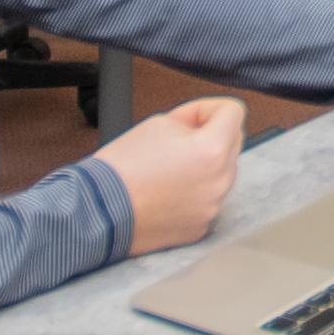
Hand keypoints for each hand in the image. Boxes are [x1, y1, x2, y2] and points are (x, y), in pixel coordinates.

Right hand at [100, 99, 247, 252]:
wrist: (99, 210)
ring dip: (203, 165)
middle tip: (175, 141)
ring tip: (168, 169)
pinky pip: (208, 199)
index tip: (188, 117)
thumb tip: (205, 127)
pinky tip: (167, 192)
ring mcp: (212, 207)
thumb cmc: (123, 166)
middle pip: (232, 142)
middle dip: (208, 135)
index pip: (234, 111)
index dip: (207, 108)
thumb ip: (193, 121)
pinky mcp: (201, 227)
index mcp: (213, 150)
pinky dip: (194, 192)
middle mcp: (221, 181)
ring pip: (221, 172)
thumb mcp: (160, 123)